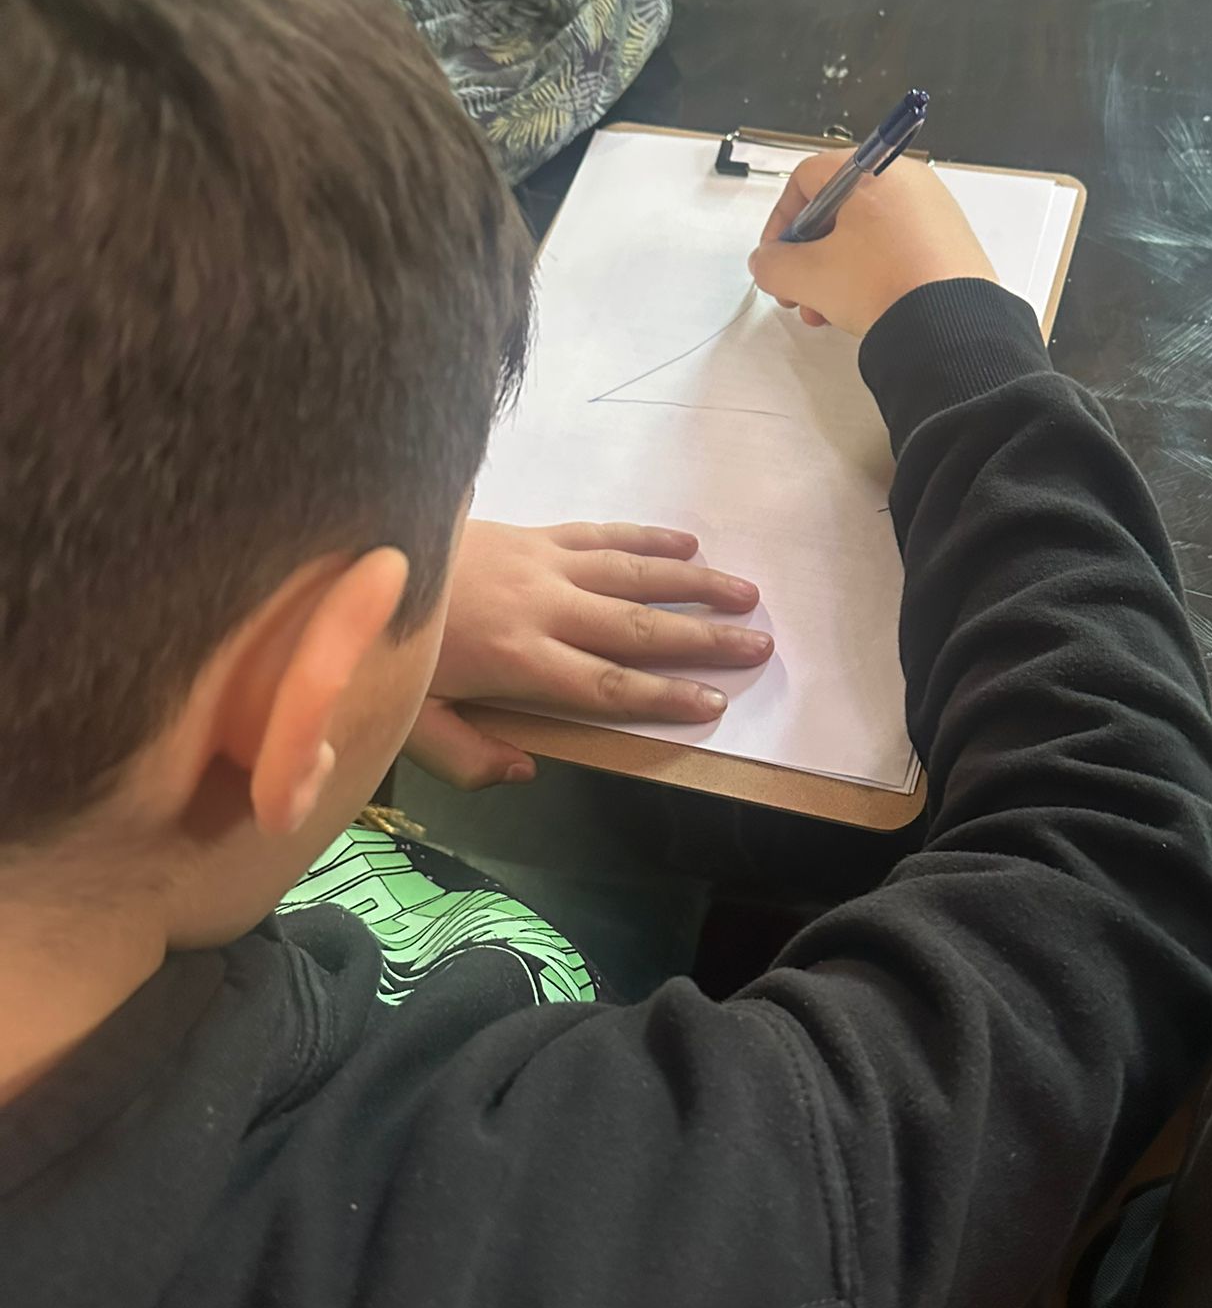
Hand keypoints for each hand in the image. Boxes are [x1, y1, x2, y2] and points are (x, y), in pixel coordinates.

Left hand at [406, 519, 772, 788]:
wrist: (357, 546)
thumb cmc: (380, 645)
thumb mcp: (406, 718)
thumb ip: (463, 756)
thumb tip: (526, 773)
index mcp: (519, 660)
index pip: (607, 685)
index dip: (664, 696)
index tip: (714, 702)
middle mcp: (544, 608)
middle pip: (637, 628)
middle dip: (702, 638)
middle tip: (759, 645)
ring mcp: (542, 564)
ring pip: (632, 575)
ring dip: (694, 584)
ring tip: (745, 593)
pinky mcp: (533, 533)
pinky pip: (601, 534)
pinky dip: (646, 538)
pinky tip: (686, 542)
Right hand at [748, 151, 997, 336]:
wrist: (950, 325)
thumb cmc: (881, 285)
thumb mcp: (808, 276)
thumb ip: (773, 264)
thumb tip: (767, 262)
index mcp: (872, 171)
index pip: (807, 178)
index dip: (781, 220)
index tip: (775, 257)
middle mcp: (907, 181)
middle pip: (837, 210)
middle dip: (809, 256)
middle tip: (798, 292)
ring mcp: (934, 212)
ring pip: (866, 235)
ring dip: (836, 272)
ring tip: (828, 311)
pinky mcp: (951, 244)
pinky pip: (898, 250)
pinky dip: (873, 274)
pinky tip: (864, 310)